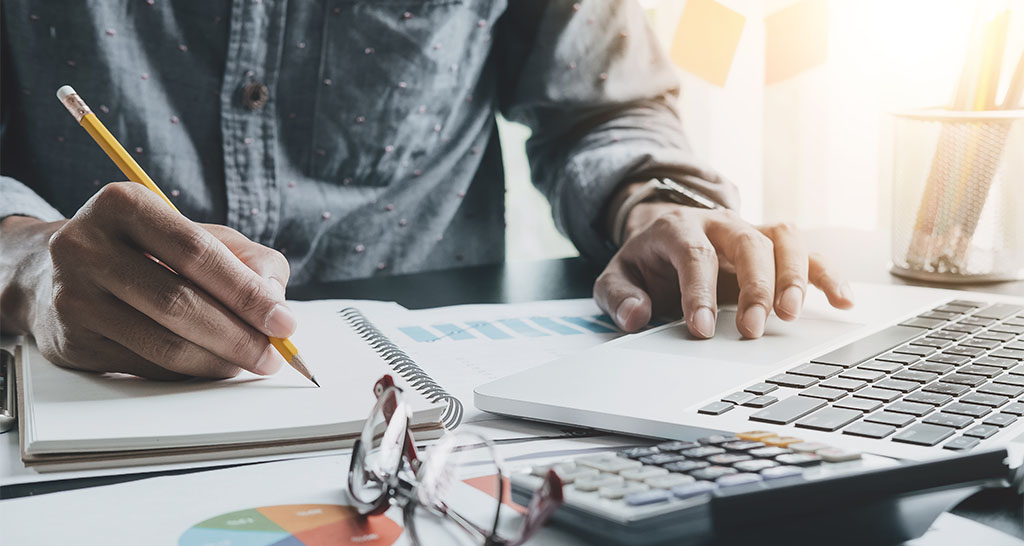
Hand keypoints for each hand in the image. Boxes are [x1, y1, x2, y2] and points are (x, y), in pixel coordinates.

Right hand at [0, 182, 294, 378]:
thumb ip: (246, 257)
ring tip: (248, 362)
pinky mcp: (70, 342)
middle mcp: (86, 248)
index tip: (285, 320)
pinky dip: (188, 372)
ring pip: (162, 344)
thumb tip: (274, 298)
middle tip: (273, 355)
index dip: (245, 291)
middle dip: (238, 335)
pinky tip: (211, 366)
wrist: (50, 272)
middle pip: (178, 303)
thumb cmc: (143, 249)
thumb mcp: (193, 233)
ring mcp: (72, 297)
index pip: (195, 253)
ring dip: (217, 361)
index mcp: (123, 205)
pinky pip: (144, 367)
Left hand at [594, 195, 852, 338]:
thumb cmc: (647, 261)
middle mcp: (720, 224)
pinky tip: (843, 302)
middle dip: (754, 286)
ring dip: (794, 277)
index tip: (701, 330)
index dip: (699, 292)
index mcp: (679, 229)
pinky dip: (828, 275)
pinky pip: (809, 252)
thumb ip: (618, 296)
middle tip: (752, 328)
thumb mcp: (616, 276)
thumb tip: (634, 316)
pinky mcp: (774, 244)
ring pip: (783, 239)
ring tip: (792, 315)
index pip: (694, 255)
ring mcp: (751, 230)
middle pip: (747, 243)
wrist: (664, 231)